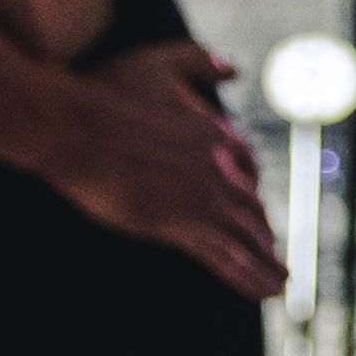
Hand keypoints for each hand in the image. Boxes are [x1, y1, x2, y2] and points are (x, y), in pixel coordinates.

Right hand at [43, 43, 284, 298]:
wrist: (73, 125)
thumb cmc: (106, 93)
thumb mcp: (158, 63)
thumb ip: (198, 62)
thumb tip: (231, 67)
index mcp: (218, 135)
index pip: (248, 171)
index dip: (249, 192)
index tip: (252, 209)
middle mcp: (221, 169)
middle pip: (252, 209)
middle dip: (262, 232)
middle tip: (273, 254)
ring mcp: (203, 198)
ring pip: (248, 238)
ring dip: (268, 264)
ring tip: (282, 285)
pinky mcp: (179, 224)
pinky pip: (227, 257)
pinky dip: (250, 276)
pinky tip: (267, 293)